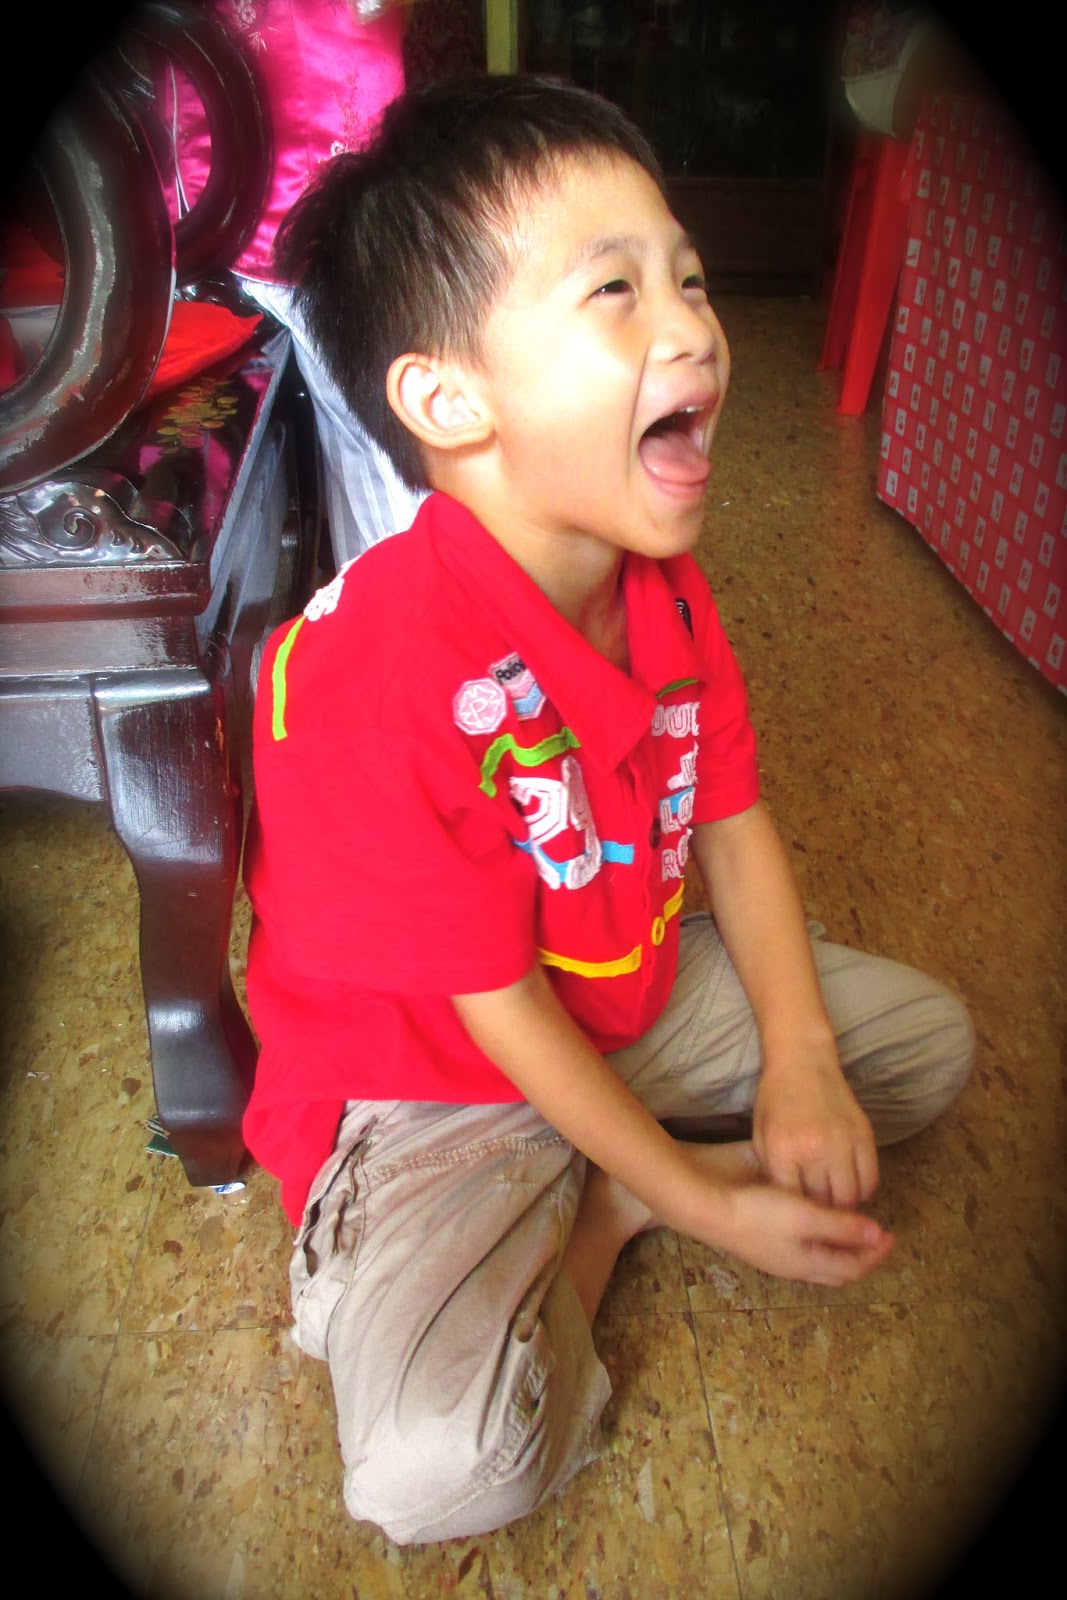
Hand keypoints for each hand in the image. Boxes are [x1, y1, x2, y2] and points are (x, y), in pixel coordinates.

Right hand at [712, 1180, 893, 1286]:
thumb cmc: (759, 1213)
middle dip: (861, 1256)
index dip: (875, 1254)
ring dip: (840, 1250)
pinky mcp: (764, 1243)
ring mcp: (777, 1257)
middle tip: (877, 1237)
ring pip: (820, 1262)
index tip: (892, 1235)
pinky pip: (804, 1251)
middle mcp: (795, 1267)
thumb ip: (842, 1227)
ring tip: (851, 1230)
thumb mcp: (806, 1216)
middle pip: (837, 1270)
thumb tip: (878, 1235)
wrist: (708, 1210)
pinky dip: (821, 1241)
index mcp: (808, 1264)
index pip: (853, 1268)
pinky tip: (816, 1222)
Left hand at [753, 1046, 878, 1208]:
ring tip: (835, 1207)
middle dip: (821, 1216)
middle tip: (819, 1219)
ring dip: (844, 1207)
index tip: (797, 1220)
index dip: (796, 1215)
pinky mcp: (864, 1135)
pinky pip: (871, 1178)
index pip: (794, 1201)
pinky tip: (852, 1189)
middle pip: (825, 1204)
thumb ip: (774, 1172)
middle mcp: (815, 1149)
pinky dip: (862, 1191)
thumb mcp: (761, 1136)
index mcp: (784, 1150)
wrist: (803, 1061)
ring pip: (851, 1197)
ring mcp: (843, 1142)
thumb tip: (790, 1206)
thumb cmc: (776, 1099)